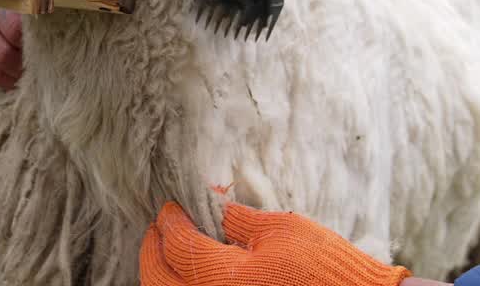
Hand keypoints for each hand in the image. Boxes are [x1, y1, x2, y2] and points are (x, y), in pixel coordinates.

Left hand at [140, 200, 411, 285]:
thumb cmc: (327, 270)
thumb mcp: (283, 230)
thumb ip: (239, 219)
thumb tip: (213, 202)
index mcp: (223, 278)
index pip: (177, 246)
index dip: (168, 222)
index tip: (169, 208)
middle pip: (158, 281)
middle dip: (152, 253)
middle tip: (158, 231)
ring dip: (166, 275)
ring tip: (171, 253)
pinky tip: (198, 275)